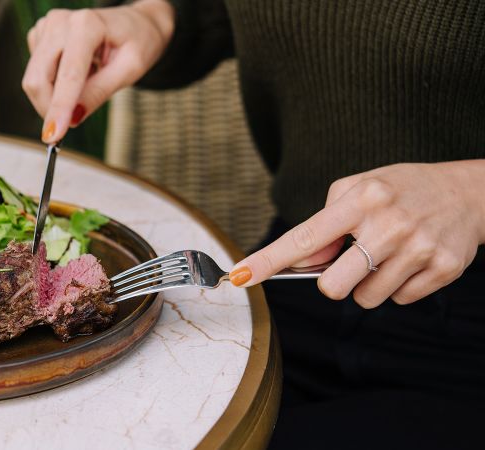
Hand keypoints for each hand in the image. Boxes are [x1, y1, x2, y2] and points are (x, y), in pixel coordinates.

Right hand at [22, 0, 173, 142]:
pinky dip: (54, 84)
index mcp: (87, 25)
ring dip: (54, 95)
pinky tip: (77, 73)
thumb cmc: (137, 42)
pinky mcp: (40, 35)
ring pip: (34, 79)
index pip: (68, 75)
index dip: (59, 108)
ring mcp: (47, 26)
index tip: (53, 136)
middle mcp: (60, 21)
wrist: (136, 24)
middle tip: (69, 125)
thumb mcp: (130, 70)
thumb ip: (100, 92)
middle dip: (50, 108)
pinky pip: (37, 73)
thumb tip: (73, 117)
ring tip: (87, 81)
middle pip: (38, 78)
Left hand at [229, 161, 484, 307]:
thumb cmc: (401, 190)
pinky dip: (398, 286)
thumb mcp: (359, 189)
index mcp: (361, 200)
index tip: (241, 275)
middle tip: (351, 260)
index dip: (269, 260)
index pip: (304, 238)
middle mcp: (389, 224)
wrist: (469, 192)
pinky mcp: (442, 269)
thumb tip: (303, 261)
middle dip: (333, 282)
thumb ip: (326, 222)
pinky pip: (399, 300)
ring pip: (366, 298)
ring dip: (367, 283)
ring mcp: (418, 249)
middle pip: (332, 286)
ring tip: (387, 254)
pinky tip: (410, 260)